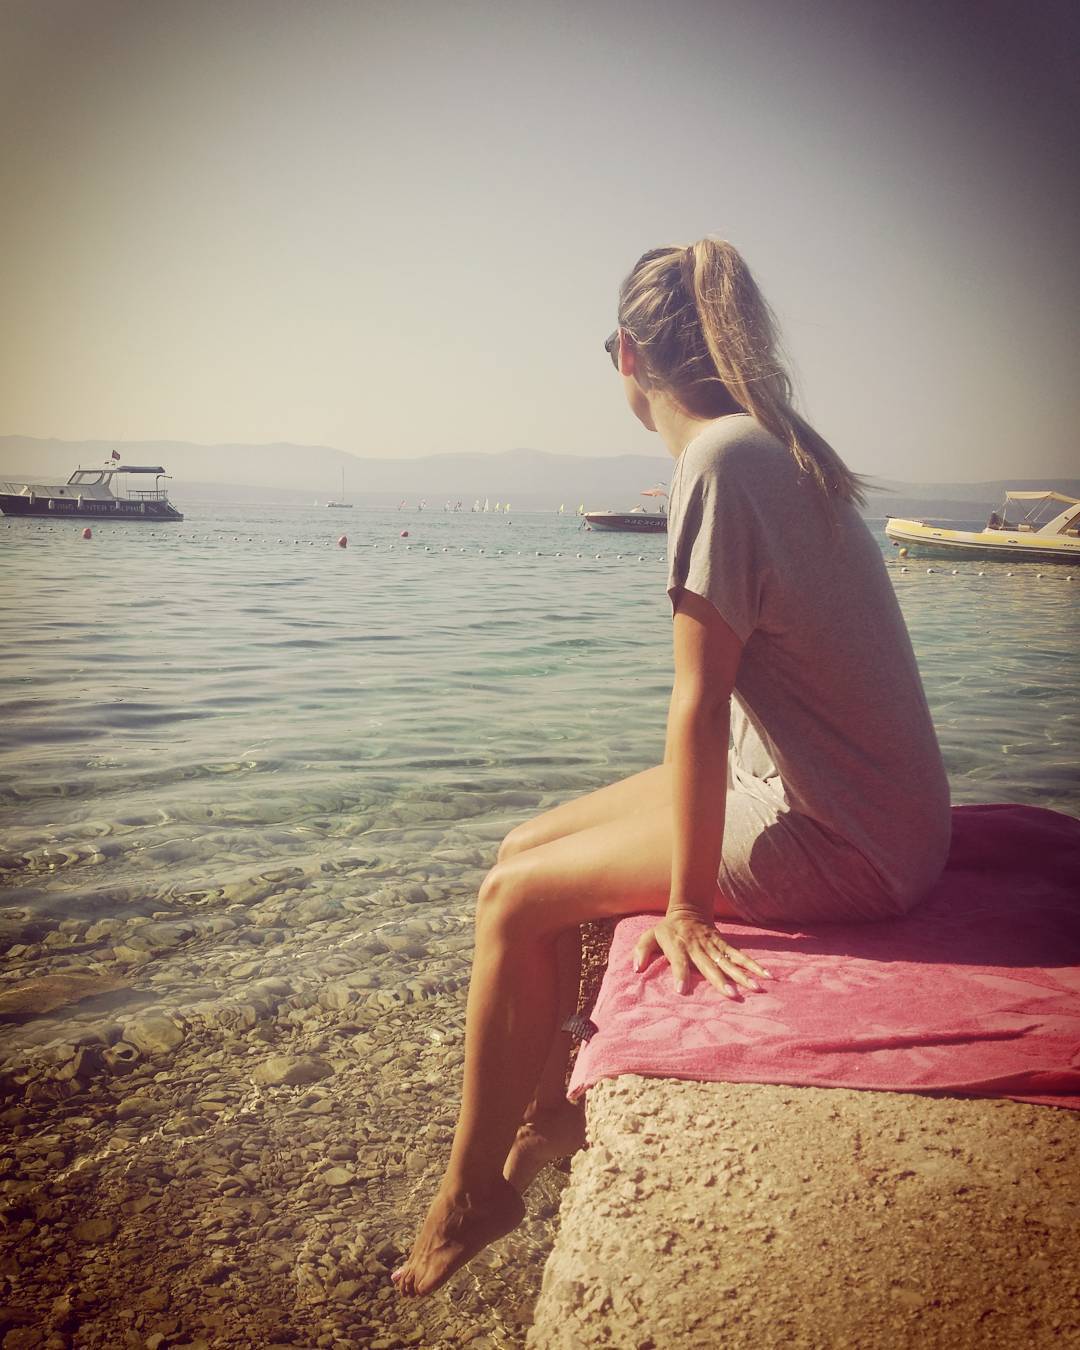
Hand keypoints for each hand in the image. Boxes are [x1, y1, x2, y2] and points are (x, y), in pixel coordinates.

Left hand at [632, 910, 772, 997]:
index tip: (681, 990)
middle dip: (720, 980)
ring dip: (742, 974)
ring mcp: (712, 945)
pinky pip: (738, 955)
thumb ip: (642, 951)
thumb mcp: (649, 936)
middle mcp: (697, 947)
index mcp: (677, 946)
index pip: (678, 961)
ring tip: (755, 987)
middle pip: (708, 965)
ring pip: (728, 961)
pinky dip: (752, 964)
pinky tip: (765, 974)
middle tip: (731, 995)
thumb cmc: (667, 929)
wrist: (688, 910)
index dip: (680, 974)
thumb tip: (636, 968)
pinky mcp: (723, 944)